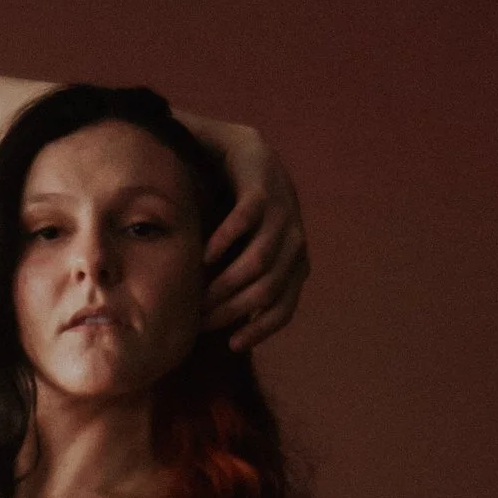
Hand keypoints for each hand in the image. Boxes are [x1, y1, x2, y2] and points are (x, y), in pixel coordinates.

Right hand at [194, 127, 310, 350]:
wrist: (247, 153)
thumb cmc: (245, 212)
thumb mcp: (251, 251)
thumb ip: (247, 283)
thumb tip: (224, 327)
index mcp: (296, 263)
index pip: (283, 308)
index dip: (259, 330)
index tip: (231, 344)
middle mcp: (295, 243)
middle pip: (267, 289)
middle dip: (234, 309)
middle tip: (202, 320)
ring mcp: (282, 216)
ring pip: (259, 261)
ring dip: (228, 282)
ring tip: (201, 295)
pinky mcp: (262, 191)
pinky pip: (246, 221)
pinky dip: (226, 241)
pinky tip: (205, 256)